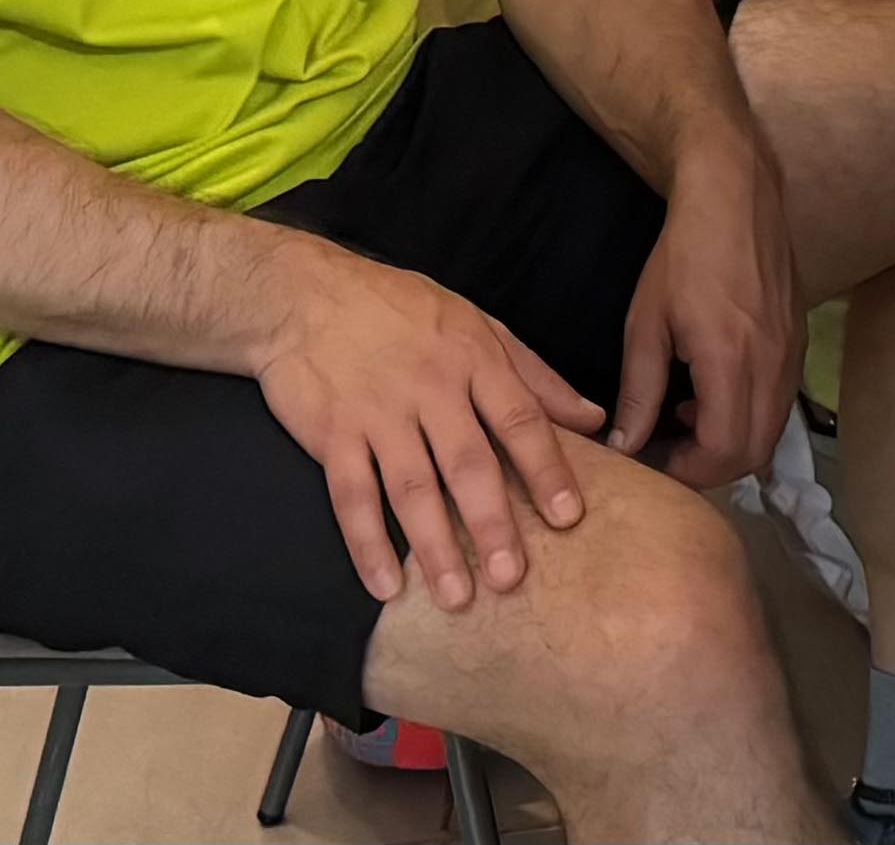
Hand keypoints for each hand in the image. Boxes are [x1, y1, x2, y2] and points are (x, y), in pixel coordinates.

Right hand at [251, 241, 605, 608]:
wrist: (302, 296)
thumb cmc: (400, 310)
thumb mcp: (477, 324)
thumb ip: (536, 376)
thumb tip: (593, 418)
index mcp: (474, 359)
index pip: (520, 420)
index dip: (547, 470)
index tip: (569, 517)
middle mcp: (430, 388)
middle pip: (467, 463)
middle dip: (492, 523)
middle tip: (511, 578)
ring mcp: (378, 412)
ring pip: (411, 487)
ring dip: (434, 547)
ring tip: (456, 598)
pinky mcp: (331, 433)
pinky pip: (351, 496)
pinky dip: (366, 543)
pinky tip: (383, 586)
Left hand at [614, 141, 799, 490]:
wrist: (737, 199)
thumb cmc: (683, 256)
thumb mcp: (646, 324)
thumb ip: (638, 392)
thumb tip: (626, 446)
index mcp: (731, 361)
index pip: (724, 451)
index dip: (689, 471)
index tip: (656, 461)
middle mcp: (773, 365)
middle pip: (755, 452)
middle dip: (712, 467)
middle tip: (671, 453)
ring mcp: (793, 355)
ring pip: (772, 430)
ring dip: (733, 442)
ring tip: (688, 420)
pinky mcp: (799, 343)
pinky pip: (780, 403)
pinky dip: (750, 416)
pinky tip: (714, 392)